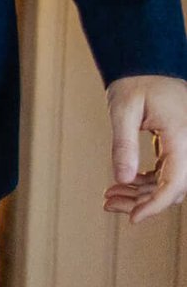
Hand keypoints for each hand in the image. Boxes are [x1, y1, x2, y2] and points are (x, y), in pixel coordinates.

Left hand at [105, 75, 186, 222]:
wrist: (149, 68)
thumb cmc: (135, 83)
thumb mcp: (122, 109)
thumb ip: (123, 144)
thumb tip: (122, 179)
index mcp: (181, 135)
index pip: (175, 181)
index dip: (155, 204)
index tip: (133, 219)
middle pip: (173, 188)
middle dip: (142, 202)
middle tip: (108, 203)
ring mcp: (186, 148)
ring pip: (169, 184)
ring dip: (141, 195)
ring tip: (109, 197)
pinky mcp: (178, 149)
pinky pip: (166, 175)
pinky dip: (144, 184)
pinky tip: (121, 185)